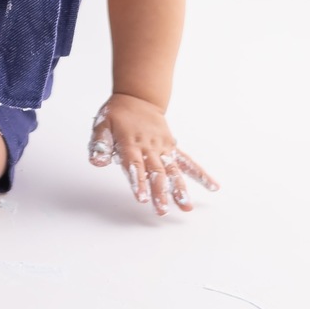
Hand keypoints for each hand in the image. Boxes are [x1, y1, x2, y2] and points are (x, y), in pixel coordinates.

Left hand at [89, 93, 218, 215]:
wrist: (137, 97)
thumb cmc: (117, 114)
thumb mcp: (102, 124)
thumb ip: (99, 144)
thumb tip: (97, 161)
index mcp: (130, 143)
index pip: (135, 165)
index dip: (138, 182)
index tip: (143, 198)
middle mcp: (149, 147)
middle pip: (155, 172)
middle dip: (159, 192)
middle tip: (162, 211)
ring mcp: (162, 147)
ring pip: (172, 170)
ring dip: (179, 189)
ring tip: (186, 207)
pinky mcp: (171, 147)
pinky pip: (187, 161)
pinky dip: (200, 173)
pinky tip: (213, 186)